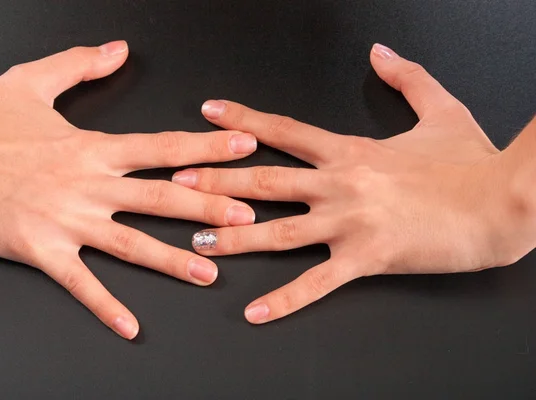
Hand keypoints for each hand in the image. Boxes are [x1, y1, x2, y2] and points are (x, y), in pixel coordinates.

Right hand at [0, 41, 256, 338]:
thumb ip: (80, 65)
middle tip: (248, 218)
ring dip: (173, 259)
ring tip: (210, 272)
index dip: (208, 148)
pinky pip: (80, 282)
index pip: (164, 147)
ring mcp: (66, 220)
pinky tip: (130, 326)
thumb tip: (118, 49)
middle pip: (161, 197)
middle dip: (208, 207)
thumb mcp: (31, 80)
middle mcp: (87, 184)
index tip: (245, 149)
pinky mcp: (40, 249)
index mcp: (91, 147)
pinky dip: (106, 305)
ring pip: (132, 243)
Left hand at [172, 44, 535, 323]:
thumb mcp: (440, 108)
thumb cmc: (471, 161)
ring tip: (199, 240)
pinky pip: (316, 282)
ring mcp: (349, 221)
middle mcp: (340, 183)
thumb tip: (381, 53)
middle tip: (178, 182)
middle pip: (265, 178)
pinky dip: (284, 299)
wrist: (502, 201)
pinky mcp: (366, 257)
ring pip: (278, 229)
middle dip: (217, 180)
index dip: (243, 119)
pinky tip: (256, 311)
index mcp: (350, 150)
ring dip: (235, 235)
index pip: (283, 129)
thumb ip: (405, 78)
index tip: (209, 113)